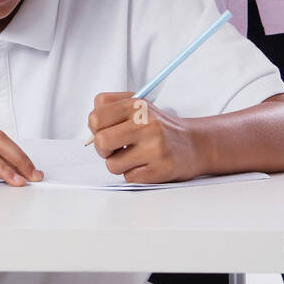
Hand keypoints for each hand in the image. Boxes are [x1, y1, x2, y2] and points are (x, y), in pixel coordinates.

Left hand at [86, 91, 200, 182]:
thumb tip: (90, 129)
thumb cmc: (157, 126)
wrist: (193, 144)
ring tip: (132, 156)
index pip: (95, 118)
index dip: (95, 128)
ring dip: (118, 164)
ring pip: (112, 164)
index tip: (105, 130)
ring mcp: (154, 147)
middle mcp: (146, 123)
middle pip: (100, 141)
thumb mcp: (137, 106)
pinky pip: (129, 177)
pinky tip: (146, 164)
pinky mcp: (160, 169)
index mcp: (137, 105)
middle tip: (113, 148)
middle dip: (102, 149)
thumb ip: (110, 109)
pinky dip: (133, 173)